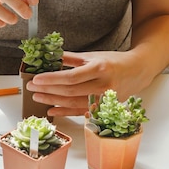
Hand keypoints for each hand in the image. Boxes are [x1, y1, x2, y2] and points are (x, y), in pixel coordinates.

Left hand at [26, 50, 140, 116]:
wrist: (137, 72)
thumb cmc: (113, 62)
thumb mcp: (93, 55)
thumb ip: (71, 58)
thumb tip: (50, 56)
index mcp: (99, 69)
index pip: (70, 77)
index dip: (51, 79)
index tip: (36, 79)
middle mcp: (102, 86)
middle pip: (69, 91)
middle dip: (48, 90)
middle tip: (31, 87)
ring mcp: (103, 100)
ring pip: (73, 103)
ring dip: (53, 101)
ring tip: (38, 97)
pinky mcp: (103, 109)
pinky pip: (80, 112)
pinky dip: (64, 112)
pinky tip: (51, 109)